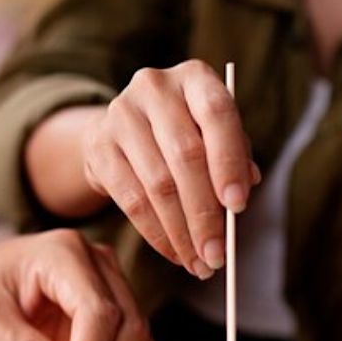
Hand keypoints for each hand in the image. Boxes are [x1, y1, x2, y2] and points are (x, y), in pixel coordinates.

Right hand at [81, 60, 258, 277]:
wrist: (122, 131)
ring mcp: (120, 114)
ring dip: (181, 232)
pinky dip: (155, 234)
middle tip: (218, 255)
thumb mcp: (213, 135)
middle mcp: (154, 87)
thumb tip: (243, 190)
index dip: (229, 162)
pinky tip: (173, 252)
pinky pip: (130, 200)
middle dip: (205, 214)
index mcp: (195, 77)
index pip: (217, 115)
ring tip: (199, 263)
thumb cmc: (184, 134)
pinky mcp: (98, 145)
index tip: (238, 207)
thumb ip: (234, 155)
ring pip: (157, 184)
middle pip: (185, 156)